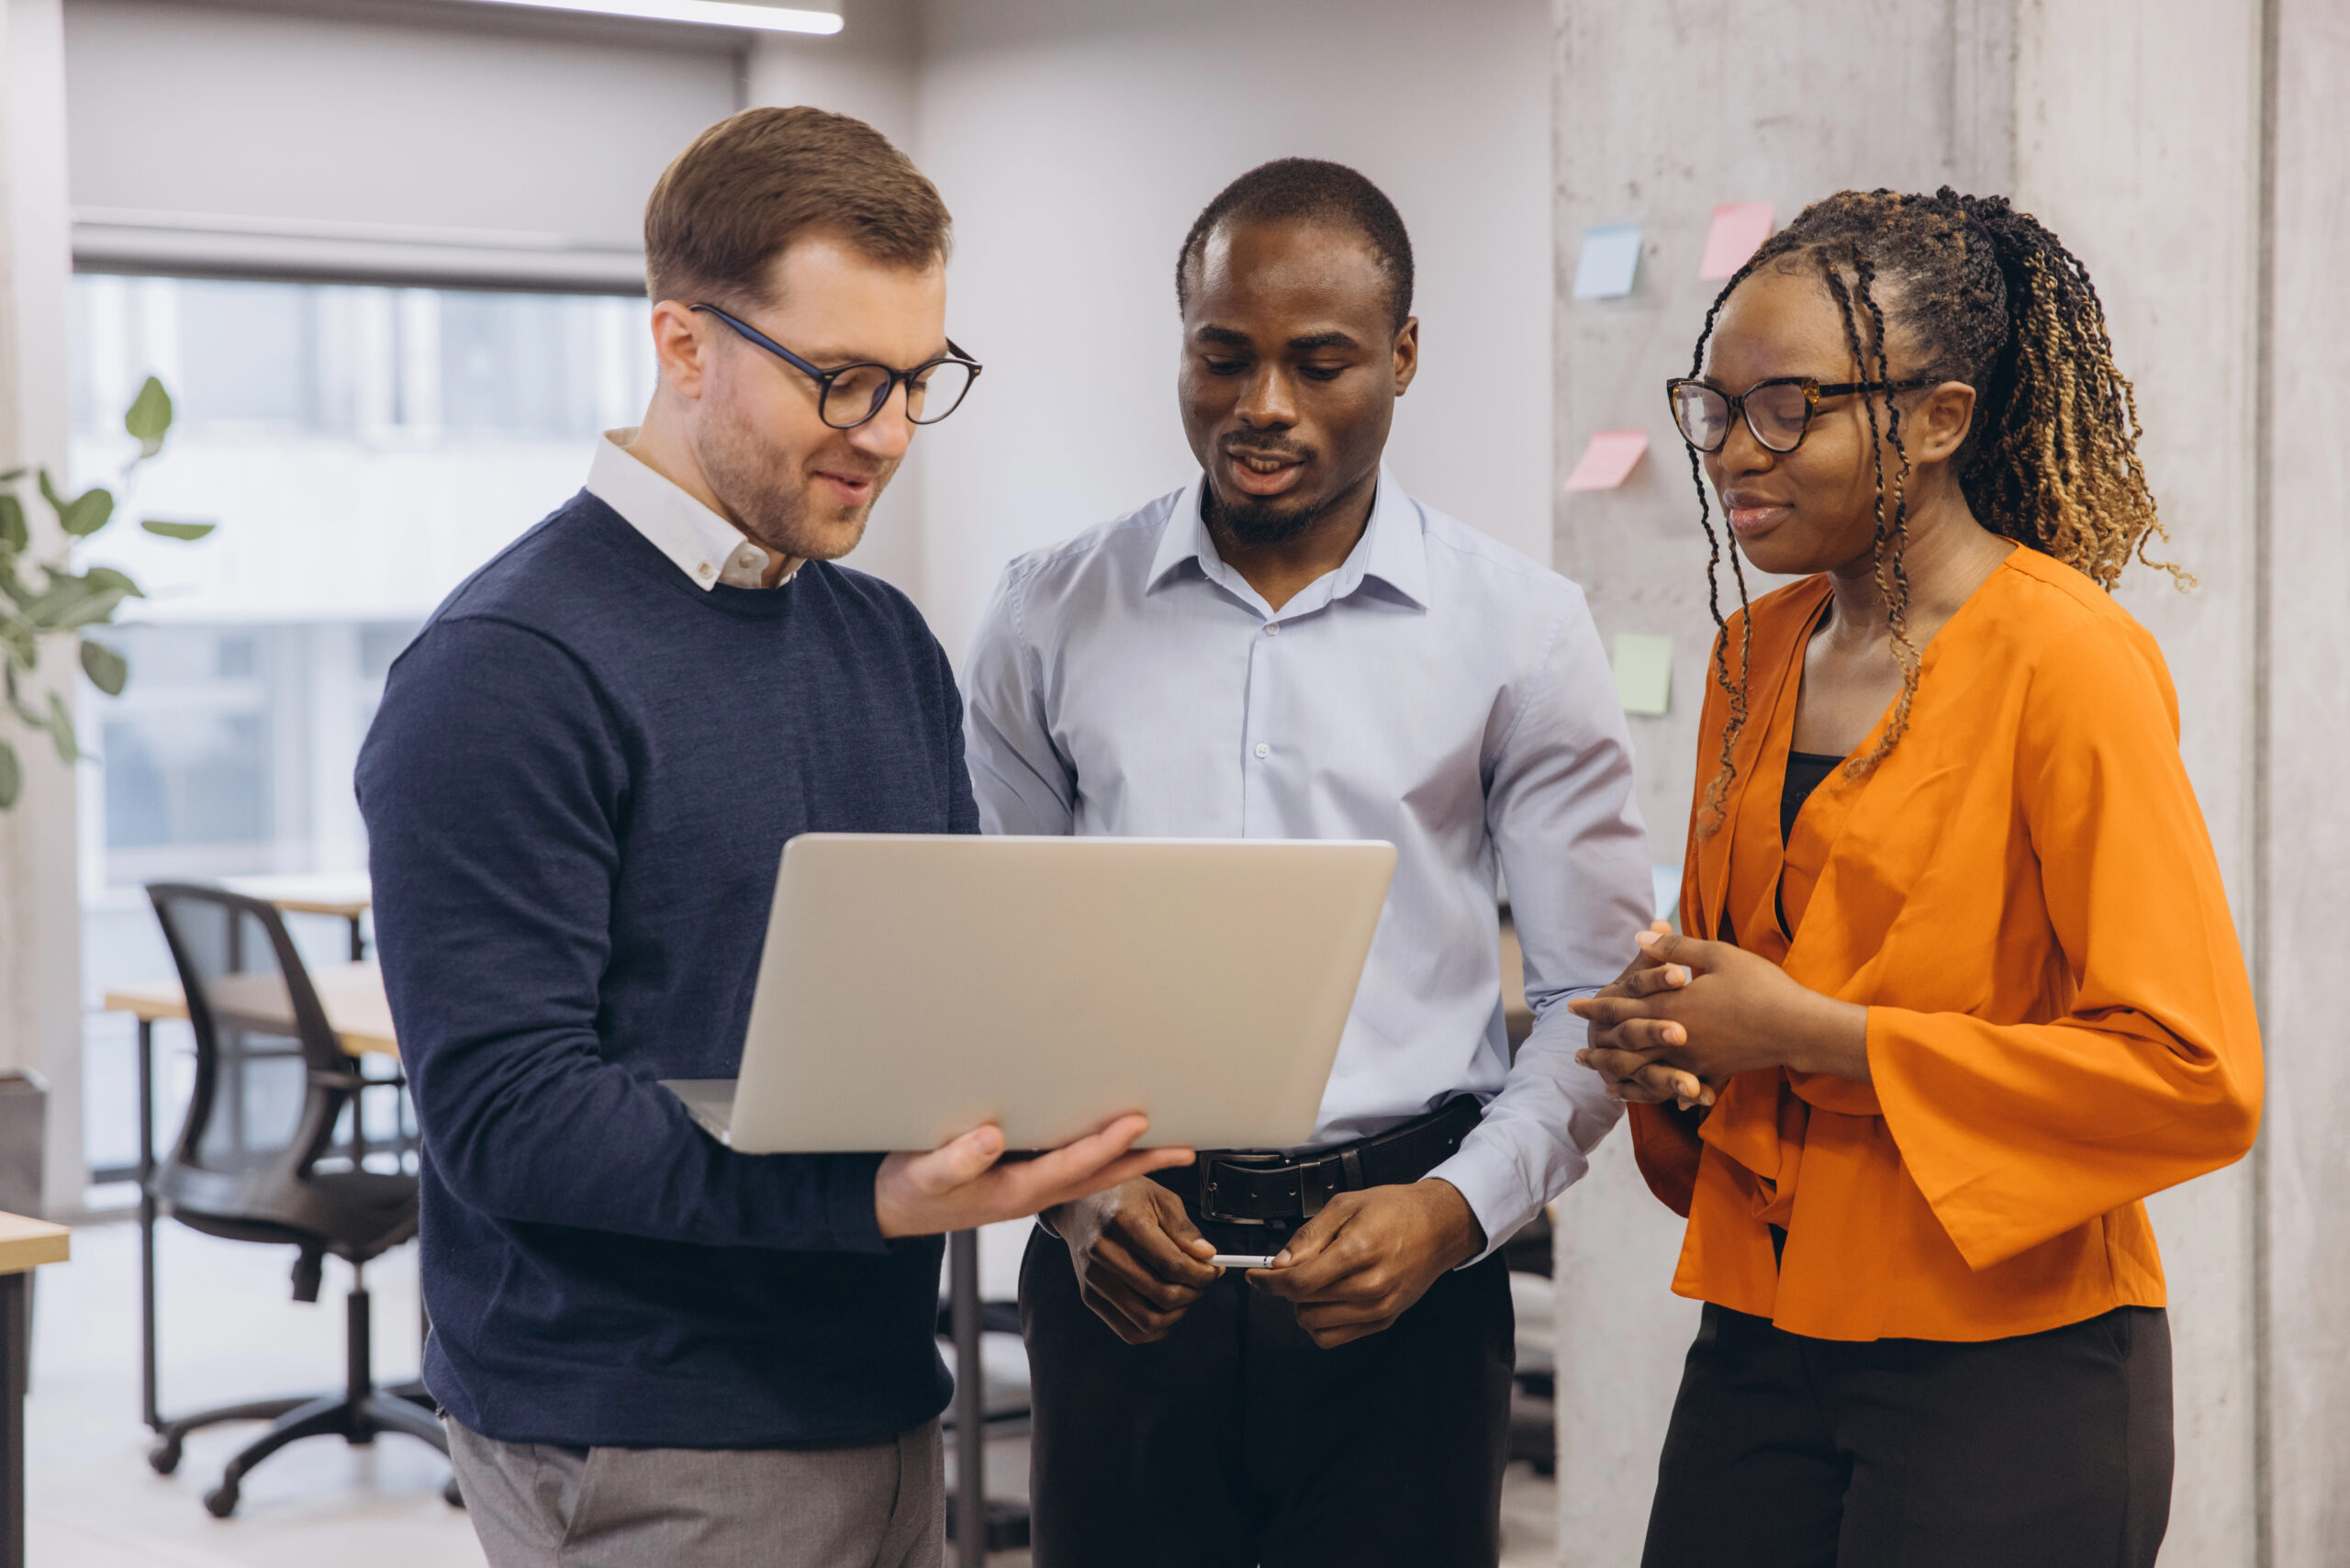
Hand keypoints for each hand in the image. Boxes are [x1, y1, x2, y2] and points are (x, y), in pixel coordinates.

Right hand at [874, 1115, 1193, 1238]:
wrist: (892, 1209)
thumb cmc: (909, 1189)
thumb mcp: (924, 1172)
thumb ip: (957, 1158)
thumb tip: (991, 1139)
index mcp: (1013, 1191)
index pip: (1072, 1166)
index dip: (1107, 1144)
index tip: (1139, 1123)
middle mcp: (1030, 1192)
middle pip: (1099, 1176)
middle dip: (1143, 1162)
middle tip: (1185, 1147)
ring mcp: (1029, 1189)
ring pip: (1091, 1174)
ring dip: (1130, 1159)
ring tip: (1165, 1143)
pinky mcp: (1022, 1180)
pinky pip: (1073, 1169)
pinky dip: (1101, 1156)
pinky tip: (1113, 1141)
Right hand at [1045, 1179, 1222, 1343]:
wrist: (1079, 1205)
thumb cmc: (1122, 1197)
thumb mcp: (1160, 1198)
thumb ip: (1184, 1229)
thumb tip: (1206, 1256)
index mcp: (1124, 1223)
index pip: (1172, 1265)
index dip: (1202, 1274)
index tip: (1213, 1270)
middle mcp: (1104, 1253)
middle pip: (1163, 1295)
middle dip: (1194, 1292)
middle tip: (1201, 1281)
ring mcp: (1094, 1278)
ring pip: (1147, 1320)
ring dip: (1176, 1313)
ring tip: (1183, 1294)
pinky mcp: (1089, 1296)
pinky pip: (1129, 1330)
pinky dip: (1154, 1329)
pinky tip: (1164, 1310)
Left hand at [1247, 1179, 1484, 1348]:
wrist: (1438, 1227)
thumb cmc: (1394, 1210)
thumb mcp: (1345, 1205)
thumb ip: (1308, 1236)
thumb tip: (1281, 1263)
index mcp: (1358, 1252)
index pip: (1299, 1283)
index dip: (1268, 1282)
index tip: (1256, 1275)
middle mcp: (1370, 1286)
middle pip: (1303, 1303)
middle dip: (1285, 1287)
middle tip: (1288, 1268)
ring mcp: (1378, 1308)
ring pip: (1315, 1324)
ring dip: (1302, 1305)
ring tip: (1313, 1281)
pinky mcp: (1384, 1321)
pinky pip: (1334, 1336)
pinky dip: (1320, 1322)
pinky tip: (1325, 1298)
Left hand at [1568, 929, 1869, 1085]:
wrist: (1797, 1027)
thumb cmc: (1758, 985)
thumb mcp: (1716, 955)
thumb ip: (1674, 948)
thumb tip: (1639, 937)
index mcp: (1670, 1006)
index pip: (1622, 1007)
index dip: (1596, 1006)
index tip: (1572, 1007)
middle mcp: (1674, 1038)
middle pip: (1625, 1046)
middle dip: (1600, 1048)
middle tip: (1578, 1054)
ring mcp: (1692, 1060)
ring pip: (1646, 1072)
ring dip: (1621, 1074)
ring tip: (1602, 1079)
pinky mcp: (1712, 1072)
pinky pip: (1677, 1086)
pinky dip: (1658, 1092)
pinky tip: (1650, 1097)